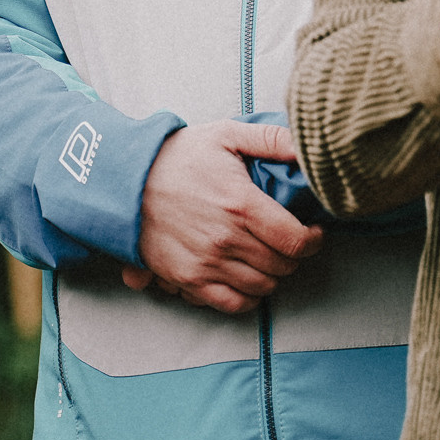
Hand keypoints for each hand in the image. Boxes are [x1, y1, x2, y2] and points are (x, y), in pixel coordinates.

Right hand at [119, 120, 324, 314]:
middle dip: (295, 255)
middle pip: (282, 265)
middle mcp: (226, 239)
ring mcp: (206, 263)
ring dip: (273, 275)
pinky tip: (249, 280)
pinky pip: (231, 304)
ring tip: (270, 257)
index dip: (314, 239)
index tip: (314, 231)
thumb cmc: (178, 156)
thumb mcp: (226, 135)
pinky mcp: (188, 279)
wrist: (126, 180)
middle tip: (291, 241)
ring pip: (262, 287)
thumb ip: (272, 140)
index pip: (296, 240)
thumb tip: (307, 147)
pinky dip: (248, 298)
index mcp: (241, 204)